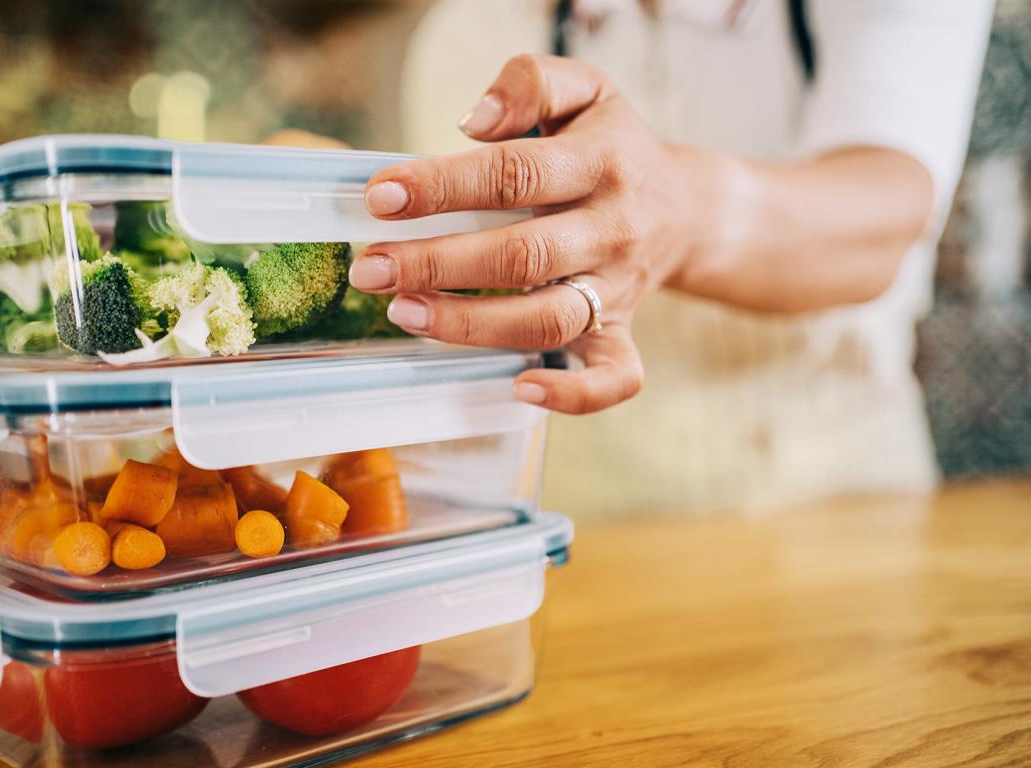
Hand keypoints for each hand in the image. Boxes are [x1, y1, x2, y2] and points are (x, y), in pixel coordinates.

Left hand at [350, 54, 705, 413]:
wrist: (685, 206)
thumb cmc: (611, 147)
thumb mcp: (585, 90)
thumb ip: (531, 83)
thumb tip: (475, 121)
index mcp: (599, 162)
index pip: (513, 175)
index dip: (443, 186)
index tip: (381, 196)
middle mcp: (611, 229)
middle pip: (521, 255)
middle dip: (436, 264)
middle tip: (372, 269)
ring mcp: (617, 289)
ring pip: (548, 318)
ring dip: (471, 324)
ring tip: (404, 313)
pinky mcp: (621, 333)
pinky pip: (614, 378)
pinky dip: (572, 395)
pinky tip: (517, 387)